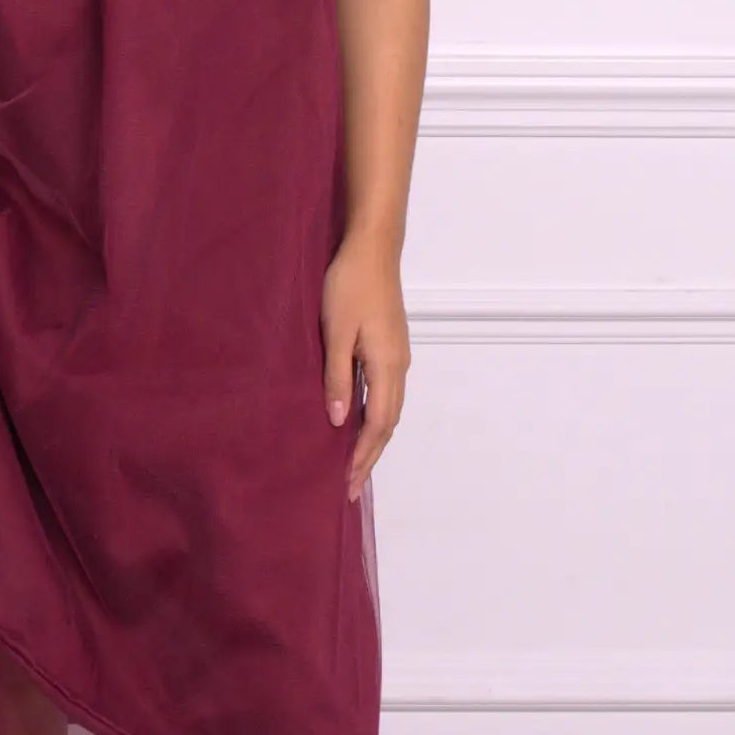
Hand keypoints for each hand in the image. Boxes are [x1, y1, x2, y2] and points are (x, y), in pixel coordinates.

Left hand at [320, 232, 409, 496]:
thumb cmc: (349, 285)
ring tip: (355, 462)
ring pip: (389, 410)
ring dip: (373, 438)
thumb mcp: (335, 333)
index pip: (376, 424)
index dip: (362, 456)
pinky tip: (358, 421)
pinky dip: (375, 416)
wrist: (373, 249)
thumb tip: (336, 421)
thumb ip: (336, 378)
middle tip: (351, 486)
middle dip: (370, 456)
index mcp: (386, 366)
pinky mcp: (392, 347)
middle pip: (388, 424)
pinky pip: (387, 394)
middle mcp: (399, 366)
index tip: (347, 482)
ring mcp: (398, 356)